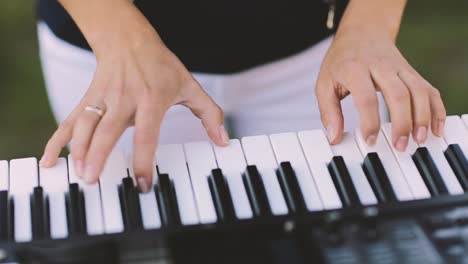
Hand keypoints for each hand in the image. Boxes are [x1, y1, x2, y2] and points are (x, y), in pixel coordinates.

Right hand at [39, 1, 228, 190]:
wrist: (129, 40)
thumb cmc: (162, 66)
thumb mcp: (190, 86)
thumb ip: (209, 114)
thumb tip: (223, 140)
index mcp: (152, 99)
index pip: (147, 134)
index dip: (144, 160)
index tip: (143, 184)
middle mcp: (124, 99)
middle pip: (108, 130)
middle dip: (98, 156)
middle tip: (94, 182)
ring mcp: (103, 98)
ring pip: (85, 125)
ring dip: (78, 150)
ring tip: (79, 174)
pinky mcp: (88, 99)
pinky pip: (70, 120)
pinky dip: (58, 140)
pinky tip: (50, 160)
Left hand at [316, 27, 445, 150]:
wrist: (362, 33)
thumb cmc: (341, 62)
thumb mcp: (324, 84)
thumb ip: (328, 112)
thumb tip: (334, 137)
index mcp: (355, 69)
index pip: (366, 97)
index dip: (370, 121)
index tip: (370, 140)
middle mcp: (380, 66)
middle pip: (398, 94)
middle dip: (402, 123)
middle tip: (399, 146)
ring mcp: (400, 68)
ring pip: (418, 91)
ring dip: (422, 117)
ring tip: (418, 139)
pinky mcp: (412, 72)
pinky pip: (429, 90)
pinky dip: (436, 109)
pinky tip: (434, 128)